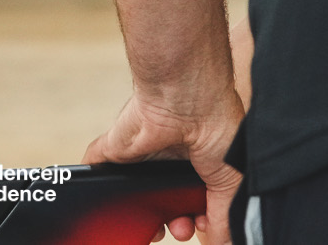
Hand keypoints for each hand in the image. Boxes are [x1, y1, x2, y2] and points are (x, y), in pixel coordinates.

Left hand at [86, 90, 244, 243]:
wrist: (187, 97)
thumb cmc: (218, 125)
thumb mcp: (232, 181)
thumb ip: (224, 217)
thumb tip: (219, 242)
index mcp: (203, 160)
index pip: (196, 200)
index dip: (199, 219)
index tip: (202, 226)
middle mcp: (173, 157)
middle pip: (167, 201)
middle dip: (174, 222)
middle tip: (181, 228)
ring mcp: (144, 153)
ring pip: (135, 194)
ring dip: (143, 214)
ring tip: (157, 226)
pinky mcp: (116, 148)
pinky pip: (98, 168)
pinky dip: (95, 184)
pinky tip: (103, 204)